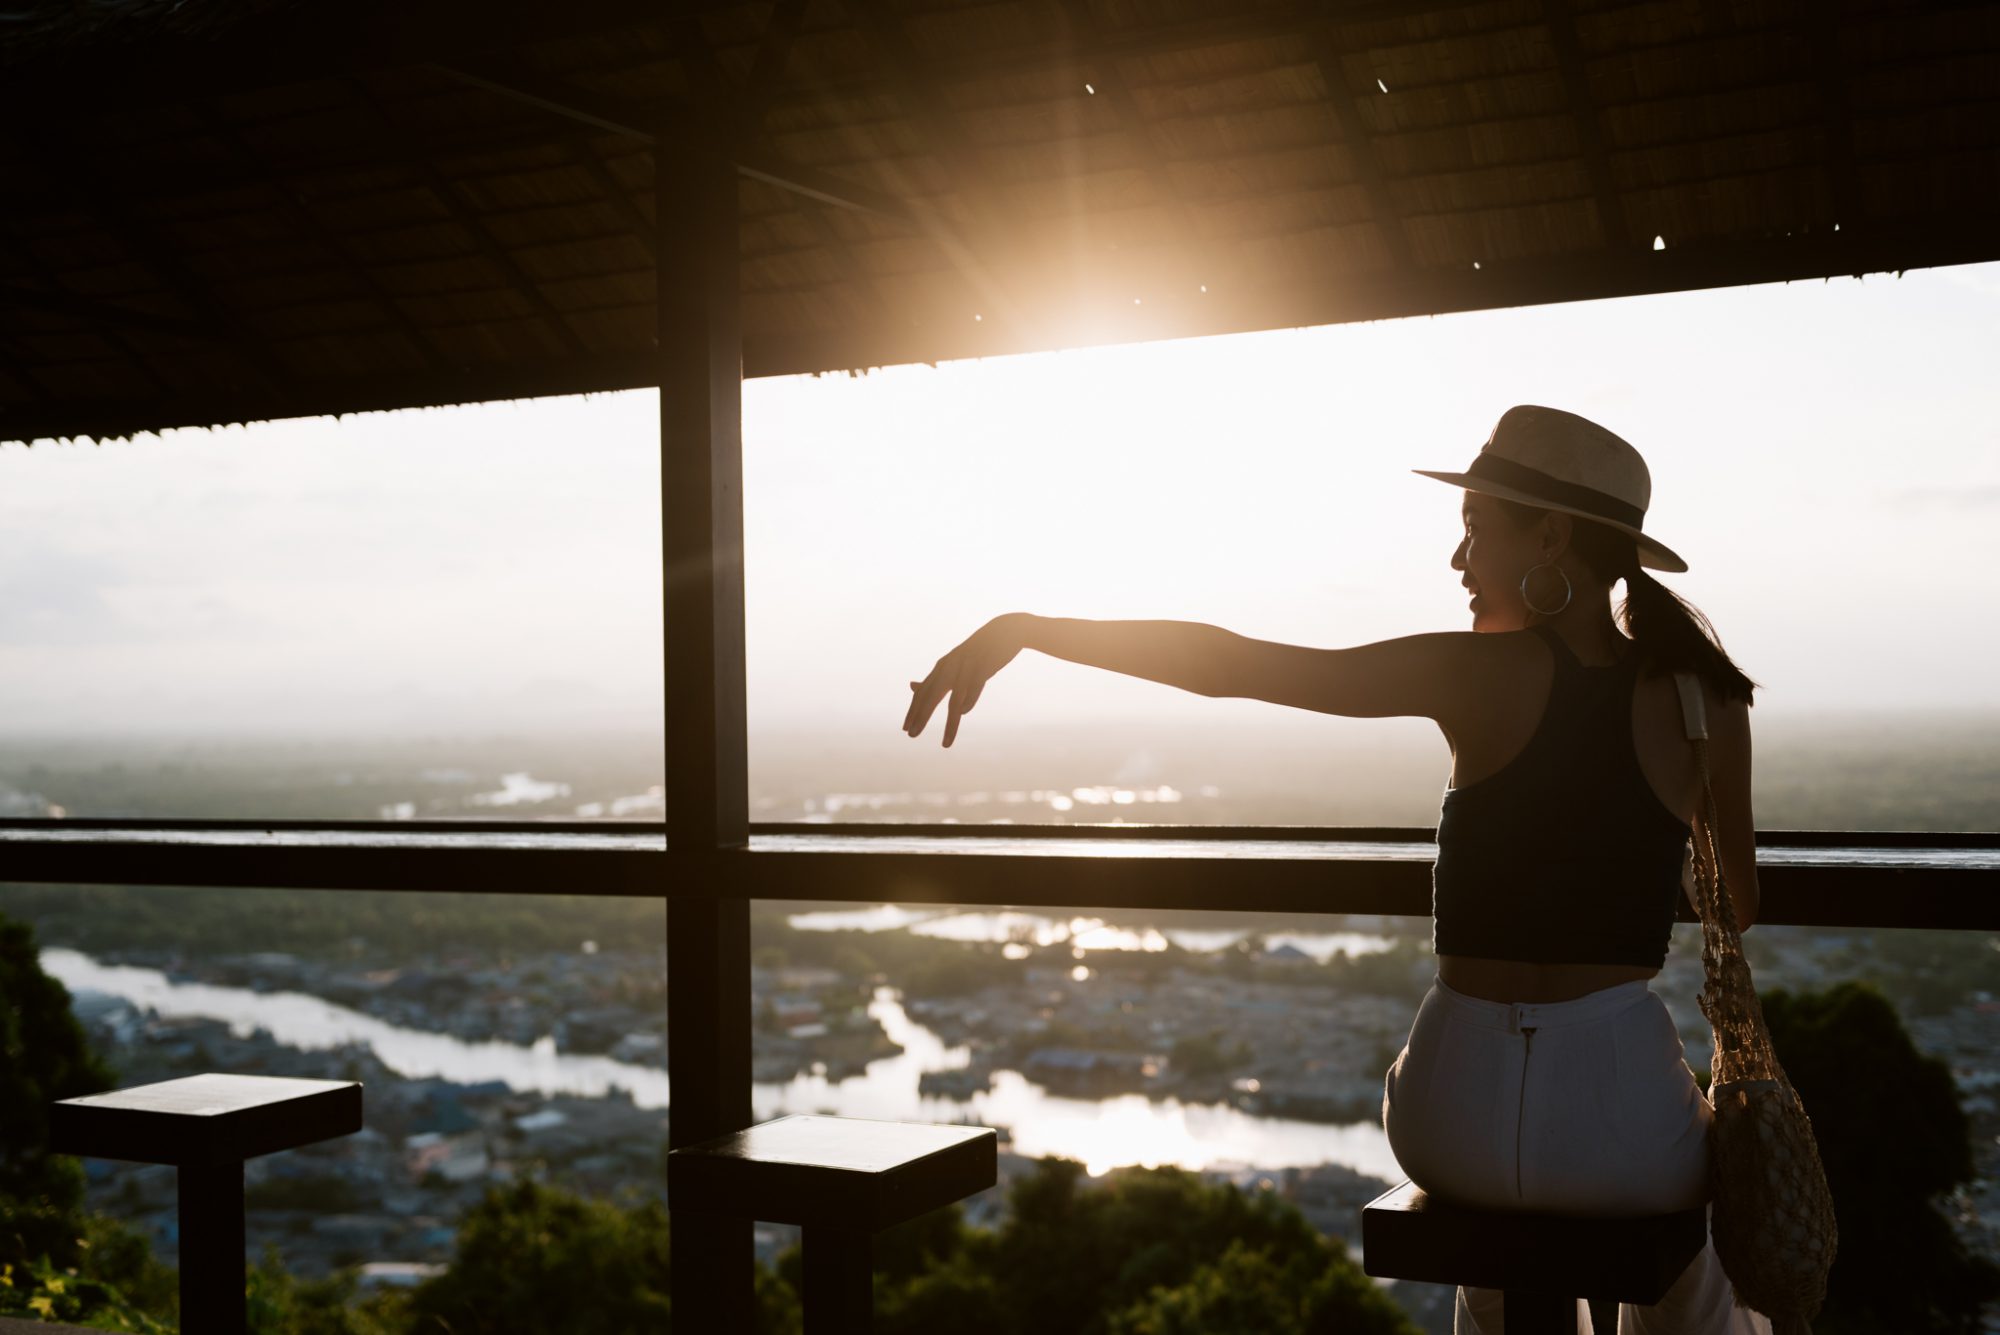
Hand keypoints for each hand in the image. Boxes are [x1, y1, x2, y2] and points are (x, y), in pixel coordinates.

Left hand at [904, 615, 1025, 747]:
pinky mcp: (984, 668)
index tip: (905, 728)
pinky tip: (963, 715)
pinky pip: (974, 688)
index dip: (913, 710)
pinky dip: (968, 702)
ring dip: (950, 724)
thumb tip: (911, 686)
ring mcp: (967, 668)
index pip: (923, 692)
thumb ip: (933, 677)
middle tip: (911, 735)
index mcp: (943, 667)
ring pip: (954, 700)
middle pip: (931, 696)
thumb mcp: (953, 663)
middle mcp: (951, 667)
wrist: (1005, 631)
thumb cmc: (978, 651)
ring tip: (945, 743)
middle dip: (921, 716)